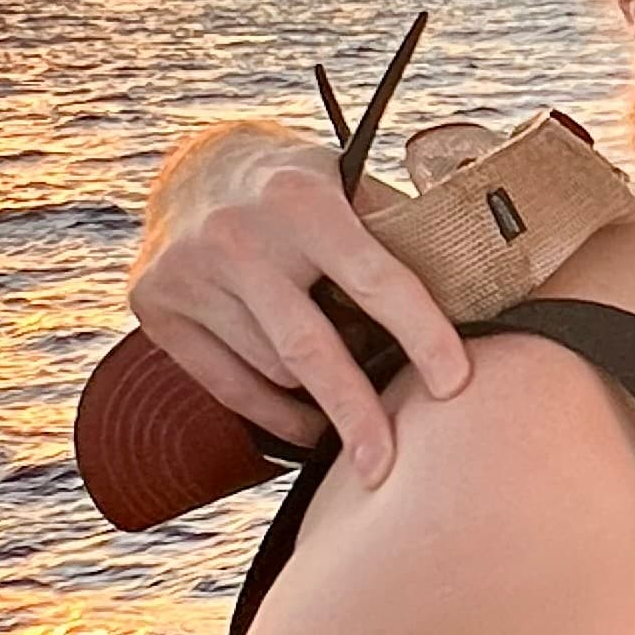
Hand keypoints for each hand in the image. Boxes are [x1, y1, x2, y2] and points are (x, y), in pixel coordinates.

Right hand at [129, 126, 470, 484]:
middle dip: (357, 415)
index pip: (376, 278)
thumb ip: (397, 233)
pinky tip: (308, 423)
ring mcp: (191, 272)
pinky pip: (228, 385)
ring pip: (274, 371)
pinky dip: (274, 413)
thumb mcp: (346, 183)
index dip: (422, 335)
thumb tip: (477, 290)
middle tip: (389, 469)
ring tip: (353, 410)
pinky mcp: (156, 305)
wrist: (192, 165)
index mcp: (303, 200)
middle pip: (311, 349)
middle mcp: (239, 235)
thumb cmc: (296, 186)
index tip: (456, 384)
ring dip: (320, 400)